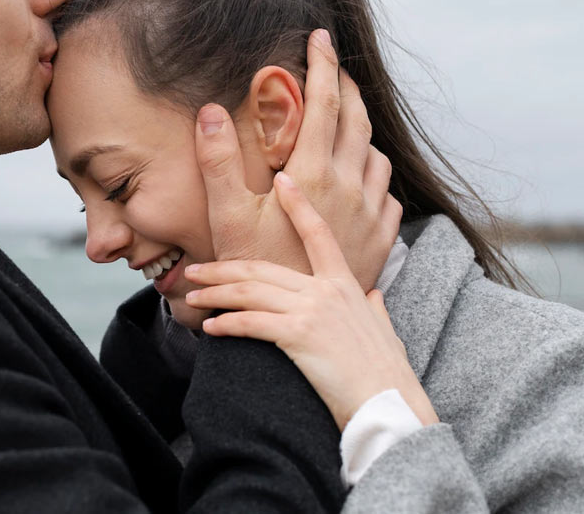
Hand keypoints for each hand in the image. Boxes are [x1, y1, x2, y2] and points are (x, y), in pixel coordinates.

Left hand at [184, 172, 437, 429]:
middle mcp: (327, 290)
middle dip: (223, 267)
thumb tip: (373, 295)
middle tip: (196, 268)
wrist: (390, 404)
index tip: (281, 180)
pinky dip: (226, 324)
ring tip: (193, 297)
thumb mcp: (384, 329)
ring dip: (215, 294)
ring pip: (250, 291)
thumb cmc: (386, 373)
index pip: (317, 233)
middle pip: (262, 268)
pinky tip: (210, 328)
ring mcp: (313, 310)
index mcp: (345, 283)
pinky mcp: (300, 335)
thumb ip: (373, 307)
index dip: (298, 204)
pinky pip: (251, 323)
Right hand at [195, 29, 400, 289]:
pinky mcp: (381, 238)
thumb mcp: (227, 216)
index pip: (324, 102)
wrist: (297, 331)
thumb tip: (209, 110)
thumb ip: (217, 161)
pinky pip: (387, 193)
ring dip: (360, 130)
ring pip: (376, 153)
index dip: (322, 64)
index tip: (320, 36)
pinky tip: (359, 178)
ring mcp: (371, 213)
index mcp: (313, 173)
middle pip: (357, 118)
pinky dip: (373, 174)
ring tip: (343, 121)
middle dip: (346, 86)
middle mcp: (350, 187)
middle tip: (332, 67)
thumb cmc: (254, 272)